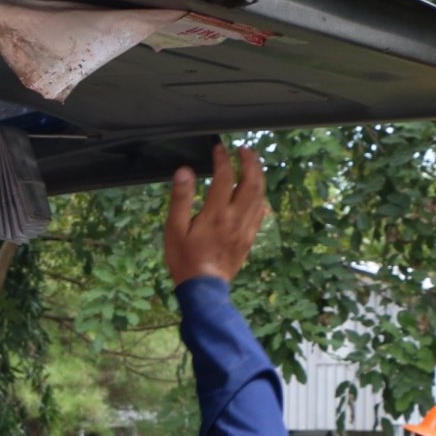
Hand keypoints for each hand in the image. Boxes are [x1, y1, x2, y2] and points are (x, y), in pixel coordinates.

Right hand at [164, 143, 267, 285]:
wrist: (204, 288)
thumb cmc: (184, 258)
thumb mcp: (174, 228)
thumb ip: (181, 198)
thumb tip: (184, 171)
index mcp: (216, 213)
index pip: (225, 176)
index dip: (223, 159)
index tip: (219, 148)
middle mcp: (236, 217)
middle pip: (252, 182)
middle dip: (250, 161)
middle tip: (243, 150)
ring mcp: (246, 227)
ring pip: (260, 195)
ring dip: (258, 176)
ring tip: (251, 165)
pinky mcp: (250, 236)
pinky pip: (261, 211)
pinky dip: (260, 196)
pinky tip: (256, 193)